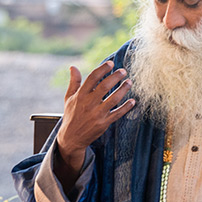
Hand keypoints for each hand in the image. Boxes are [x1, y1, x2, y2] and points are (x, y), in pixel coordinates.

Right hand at [56, 61, 134, 177]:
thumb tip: (73, 67)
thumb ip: (74, 82)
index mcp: (80, 95)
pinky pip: (118, 113)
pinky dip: (126, 107)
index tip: (111, 63)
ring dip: (123, 89)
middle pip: (105, 86)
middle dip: (116, 77)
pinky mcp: (104, 123)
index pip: (93, 78)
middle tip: (123, 71)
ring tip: (129, 82)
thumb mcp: (69, 98)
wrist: (71, 137)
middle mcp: (89, 103)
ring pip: (114, 99)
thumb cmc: (71, 115)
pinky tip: (133, 101)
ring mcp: (97, 114)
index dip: (102, 69)